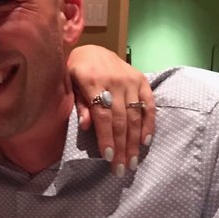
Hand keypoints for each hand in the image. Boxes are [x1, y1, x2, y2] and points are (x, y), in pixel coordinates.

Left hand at [67, 45, 154, 174]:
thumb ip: (79, 104)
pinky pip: (148, 104)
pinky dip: (149, 123)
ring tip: (132, 162)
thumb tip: (86, 127)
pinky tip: (145, 142)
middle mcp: (115, 80)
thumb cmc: (76, 71)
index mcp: (94, 80)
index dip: (106, 137)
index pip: (103, 114)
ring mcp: (131, 80)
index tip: (108, 157)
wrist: (93, 49)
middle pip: (121, 119)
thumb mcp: (69, 84)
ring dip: (134, 142)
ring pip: (135, 115)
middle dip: (121, 146)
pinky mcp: (142, 80)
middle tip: (121, 169)